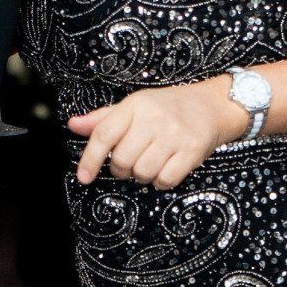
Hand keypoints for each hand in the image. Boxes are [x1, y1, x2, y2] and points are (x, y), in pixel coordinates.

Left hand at [68, 79, 240, 189]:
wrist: (213, 105)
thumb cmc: (168, 107)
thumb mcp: (135, 105)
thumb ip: (103, 119)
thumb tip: (73, 125)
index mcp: (136, 105)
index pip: (104, 134)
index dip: (90, 159)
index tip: (83, 177)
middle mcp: (154, 118)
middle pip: (122, 159)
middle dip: (121, 170)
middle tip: (129, 163)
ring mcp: (175, 135)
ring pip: (142, 172)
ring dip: (142, 176)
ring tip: (150, 163)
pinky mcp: (192, 151)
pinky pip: (166, 179)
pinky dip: (161, 181)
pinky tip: (165, 169)